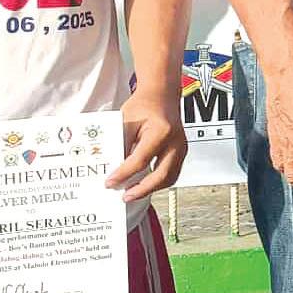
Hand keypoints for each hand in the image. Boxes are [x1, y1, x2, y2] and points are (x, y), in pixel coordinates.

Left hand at [109, 87, 187, 201]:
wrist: (161, 96)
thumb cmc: (144, 105)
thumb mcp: (126, 121)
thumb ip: (121, 144)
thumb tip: (112, 166)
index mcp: (162, 131)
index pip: (140, 160)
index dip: (123, 174)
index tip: (110, 182)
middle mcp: (176, 141)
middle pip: (161, 175)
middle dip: (142, 190)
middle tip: (125, 196)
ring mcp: (182, 147)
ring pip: (170, 178)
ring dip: (151, 188)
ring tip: (133, 192)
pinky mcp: (181, 152)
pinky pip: (172, 173)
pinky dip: (158, 182)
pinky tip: (144, 184)